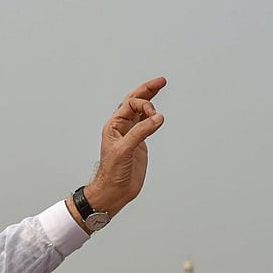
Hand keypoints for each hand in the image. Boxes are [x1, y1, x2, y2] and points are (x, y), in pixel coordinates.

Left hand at [83, 77, 166, 215]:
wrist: (113, 191)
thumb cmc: (111, 173)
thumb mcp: (124, 150)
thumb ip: (140, 132)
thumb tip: (157, 118)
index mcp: (114, 126)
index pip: (131, 105)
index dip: (144, 104)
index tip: (154, 115)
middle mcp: (122, 128)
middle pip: (135, 102)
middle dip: (147, 91)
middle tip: (161, 81)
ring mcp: (131, 135)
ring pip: (141, 112)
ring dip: (150, 100)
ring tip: (159, 88)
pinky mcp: (139, 144)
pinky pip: (146, 125)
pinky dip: (153, 117)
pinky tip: (158, 114)